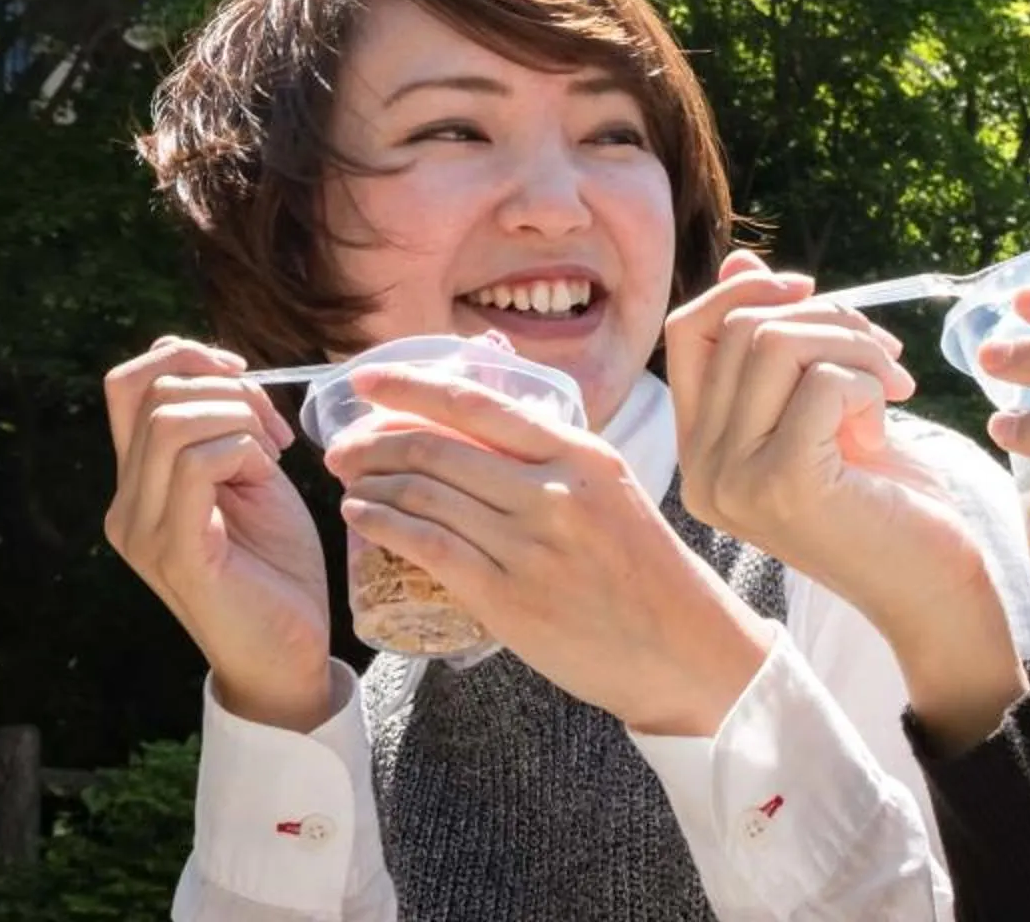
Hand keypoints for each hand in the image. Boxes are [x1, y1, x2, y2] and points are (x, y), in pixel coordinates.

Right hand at [102, 336, 334, 732]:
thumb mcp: (247, 477)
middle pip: (149, 389)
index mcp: (137, 483)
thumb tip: (215, 365)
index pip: (127, 383)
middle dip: (224, 384)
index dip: (186, 356)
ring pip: (170, 421)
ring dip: (237, 417)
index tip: (243, 376)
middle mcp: (125, 505)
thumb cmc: (275, 566)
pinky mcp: (175, 553)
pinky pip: (195, 464)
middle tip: (272, 429)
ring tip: (272, 455)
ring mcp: (143, 531)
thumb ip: (219, 428)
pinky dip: (241, 450)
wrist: (291, 654)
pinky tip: (266, 476)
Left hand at [319, 370, 773, 736]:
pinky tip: (362, 519)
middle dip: (375, 441)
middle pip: (439, 448)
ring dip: (373, 484)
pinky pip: (430, 548)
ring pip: (427, 496)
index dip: (412, 385)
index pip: (478, 403)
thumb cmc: (647, 572)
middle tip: (343, 446)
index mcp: (581, 454)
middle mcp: (554, 490)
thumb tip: (481, 431)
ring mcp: (531, 545)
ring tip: (349, 482)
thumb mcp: (612, 490)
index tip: (367, 379)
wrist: (686, 650)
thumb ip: (553, 460)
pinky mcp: (510, 598)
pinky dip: (385, 526)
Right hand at [667, 254, 1027, 744]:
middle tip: (882, 354)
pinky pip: (824, 380)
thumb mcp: (821, 405)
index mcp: (699, 452)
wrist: (934, 585)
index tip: (810, 295)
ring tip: (890, 383)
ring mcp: (735, 481)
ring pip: (776, 344)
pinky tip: (886, 420)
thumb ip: (775, 345)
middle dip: (825, 319)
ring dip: (852, 344)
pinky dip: (867, 380)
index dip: (744, 293)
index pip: (685, 334)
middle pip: (739, 329)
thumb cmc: (883, 497)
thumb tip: (741, 263)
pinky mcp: (784, 483)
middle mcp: (701, 471)